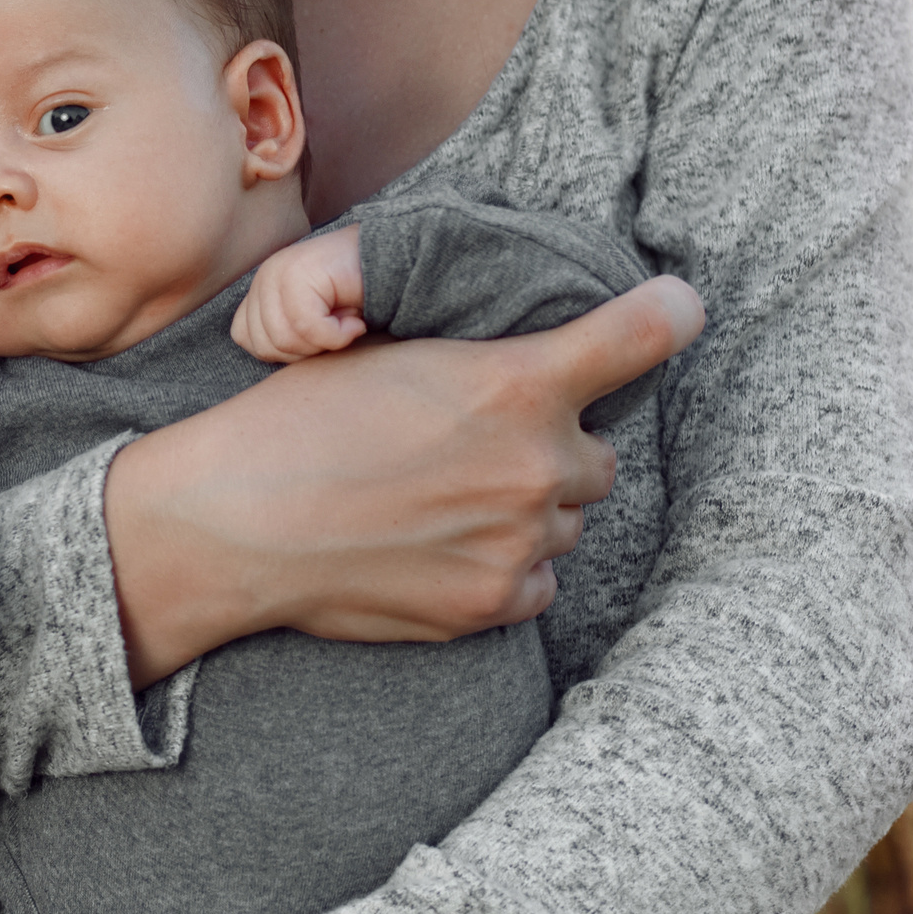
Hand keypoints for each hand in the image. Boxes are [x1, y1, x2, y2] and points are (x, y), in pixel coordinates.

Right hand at [110, 275, 704, 679]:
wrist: (234, 523)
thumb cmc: (294, 423)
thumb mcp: (383, 354)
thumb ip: (477, 362)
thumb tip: (530, 378)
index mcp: (512, 383)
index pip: (635, 338)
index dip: (667, 316)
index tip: (679, 308)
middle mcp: (535, 464)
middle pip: (598, 457)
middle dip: (551, 450)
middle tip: (475, 448)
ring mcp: (519, 541)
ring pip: (564, 522)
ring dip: (523, 511)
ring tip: (439, 503)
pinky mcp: (492, 604)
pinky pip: (536, 584)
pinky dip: (504, 568)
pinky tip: (437, 549)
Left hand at [230, 225, 366, 361]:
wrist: (392, 263)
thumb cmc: (354, 299)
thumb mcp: (310, 323)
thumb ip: (283, 334)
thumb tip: (270, 355)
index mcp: (261, 290)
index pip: (244, 337)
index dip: (282, 352)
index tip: (316, 339)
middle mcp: (264, 278)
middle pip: (265, 344)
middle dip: (305, 351)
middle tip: (334, 332)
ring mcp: (278, 272)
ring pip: (285, 338)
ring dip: (323, 343)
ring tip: (344, 323)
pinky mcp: (299, 273)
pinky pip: (308, 326)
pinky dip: (338, 335)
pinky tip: (355, 323)